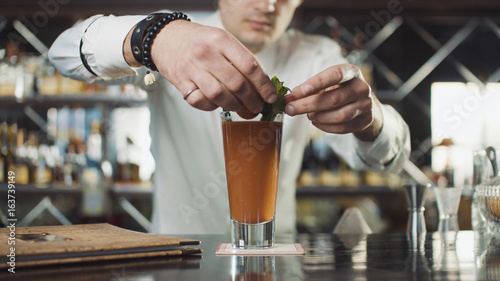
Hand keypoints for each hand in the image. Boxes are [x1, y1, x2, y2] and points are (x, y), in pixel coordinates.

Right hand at [145, 20, 276, 111]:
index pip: (250, 66)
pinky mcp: (180, 81)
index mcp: (221, 40)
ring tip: (239, 106)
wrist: (165, 37)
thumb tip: (261, 82)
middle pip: (237, 84)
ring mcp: (192, 68)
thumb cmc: (197, 40)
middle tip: (257, 106)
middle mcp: (207, 53)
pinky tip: (217, 103)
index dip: (263, 85)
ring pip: (220, 96)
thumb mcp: (220, 39)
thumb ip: (239, 57)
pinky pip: (200, 101)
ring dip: (234, 105)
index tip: (270, 96)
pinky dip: (212, 106)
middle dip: (252, 100)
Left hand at [284, 64, 382, 141]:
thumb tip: (291, 97)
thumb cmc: (339, 90)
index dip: (317, 82)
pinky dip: (326, 127)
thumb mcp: (326, 84)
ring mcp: (366, 104)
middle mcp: (362, 87)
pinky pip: (343, 127)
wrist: (363, 104)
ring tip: (307, 115)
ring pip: (340, 115)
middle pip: (334, 99)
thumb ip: (308, 88)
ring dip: (318, 117)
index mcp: (352, 72)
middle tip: (290, 109)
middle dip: (308, 105)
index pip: (336, 74)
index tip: (299, 91)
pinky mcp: (366, 120)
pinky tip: (316, 122)